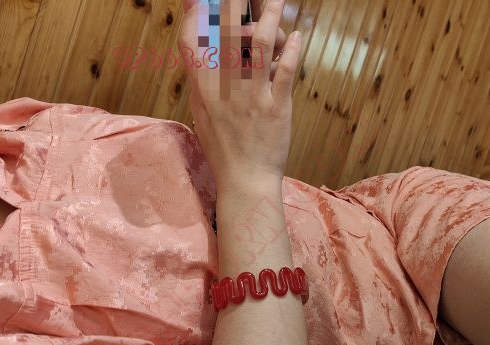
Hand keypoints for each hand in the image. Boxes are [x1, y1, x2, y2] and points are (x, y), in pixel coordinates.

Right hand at [179, 0, 301, 194]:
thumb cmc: (225, 151)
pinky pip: (285, 71)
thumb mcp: (203, 116)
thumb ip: (204, 86)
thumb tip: (206, 60)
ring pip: (260, 45)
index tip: (196, 1)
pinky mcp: (276, 106)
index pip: (191, 45)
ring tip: (277, 2)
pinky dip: (292, 50)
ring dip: (270, 17)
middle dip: (233, 4)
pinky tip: (297, 37)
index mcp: (203, 91)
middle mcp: (225, 89)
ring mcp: (251, 96)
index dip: (193, 17)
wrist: (246, 181)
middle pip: (226, 34)